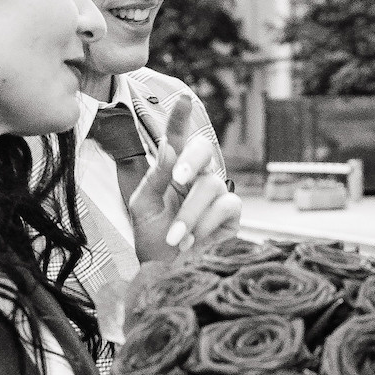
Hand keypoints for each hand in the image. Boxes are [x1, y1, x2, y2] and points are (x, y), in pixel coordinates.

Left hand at [127, 97, 240, 262]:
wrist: (164, 275)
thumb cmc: (152, 241)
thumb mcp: (142, 207)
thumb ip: (154, 177)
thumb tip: (168, 147)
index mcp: (173, 172)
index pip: (178, 140)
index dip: (181, 118)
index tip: (183, 98)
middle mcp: (197, 179)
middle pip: (202, 150)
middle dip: (190, 160)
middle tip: (176, 178)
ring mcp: (217, 196)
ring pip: (210, 185)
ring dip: (190, 213)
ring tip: (175, 238)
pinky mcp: (232, 216)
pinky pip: (226, 206)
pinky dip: (206, 224)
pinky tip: (193, 242)